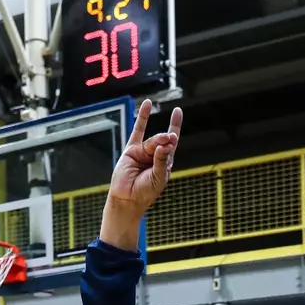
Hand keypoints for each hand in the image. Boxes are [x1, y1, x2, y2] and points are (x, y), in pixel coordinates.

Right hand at [100, 99, 182, 249]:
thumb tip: (166, 142)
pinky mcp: (131, 150)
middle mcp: (154, 155)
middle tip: (170, 137)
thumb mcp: (158, 176)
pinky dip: (142, 118)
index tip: (177, 111)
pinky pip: (137, 131)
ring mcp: (142, 152)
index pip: (172, 142)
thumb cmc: (145, 192)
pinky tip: (146, 105)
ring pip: (152, 140)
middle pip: (163, 141)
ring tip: (159, 145)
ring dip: (157, 140)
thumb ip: (162, 159)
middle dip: (167, 139)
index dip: (175, 127)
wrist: (127, 199)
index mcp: (165, 162)